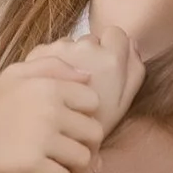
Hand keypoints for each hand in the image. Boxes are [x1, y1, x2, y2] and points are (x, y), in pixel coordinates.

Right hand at [0, 59, 107, 172]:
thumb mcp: (15, 74)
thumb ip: (53, 67)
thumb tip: (88, 76)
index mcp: (47, 86)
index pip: (92, 101)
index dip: (88, 115)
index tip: (79, 127)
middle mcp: (49, 110)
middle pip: (93, 132)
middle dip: (91, 145)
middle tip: (81, 153)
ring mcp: (41, 139)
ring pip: (83, 158)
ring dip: (83, 170)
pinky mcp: (33, 166)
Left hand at [15, 25, 143, 138]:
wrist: (51, 138)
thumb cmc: (92, 124)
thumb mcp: (123, 102)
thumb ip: (135, 69)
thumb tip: (133, 44)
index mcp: (111, 59)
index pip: (117, 34)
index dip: (114, 49)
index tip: (108, 67)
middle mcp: (85, 48)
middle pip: (93, 40)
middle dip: (92, 55)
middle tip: (86, 83)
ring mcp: (60, 49)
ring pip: (71, 44)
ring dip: (72, 59)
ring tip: (68, 88)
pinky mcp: (38, 53)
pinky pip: (51, 51)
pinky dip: (53, 64)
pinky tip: (53, 86)